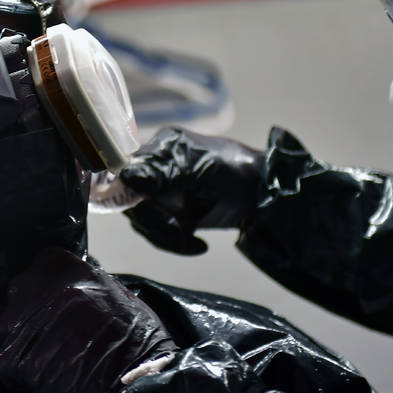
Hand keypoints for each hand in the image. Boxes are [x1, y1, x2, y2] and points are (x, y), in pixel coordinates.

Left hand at [0, 247, 176, 392]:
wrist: (137, 380)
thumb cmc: (138, 339)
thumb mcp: (118, 292)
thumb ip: (87, 282)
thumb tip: (73, 285)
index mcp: (67, 268)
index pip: (43, 262)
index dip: (48, 283)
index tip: (55, 299)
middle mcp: (40, 288)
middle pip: (20, 292)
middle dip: (31, 310)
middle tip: (51, 332)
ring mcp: (24, 322)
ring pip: (9, 327)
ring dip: (23, 341)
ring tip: (48, 359)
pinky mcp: (16, 357)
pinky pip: (5, 362)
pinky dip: (18, 374)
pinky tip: (41, 380)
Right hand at [120, 127, 261, 254]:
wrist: (265, 195)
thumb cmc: (239, 172)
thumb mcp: (204, 169)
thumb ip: (166, 172)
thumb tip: (127, 176)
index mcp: (162, 148)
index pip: (129, 173)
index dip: (135, 197)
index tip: (158, 215)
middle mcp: (156, 167)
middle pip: (131, 200)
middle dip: (156, 221)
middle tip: (182, 231)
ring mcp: (162, 191)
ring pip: (143, 219)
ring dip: (166, 235)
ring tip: (192, 238)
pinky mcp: (170, 212)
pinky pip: (157, 231)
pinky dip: (174, 241)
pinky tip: (196, 244)